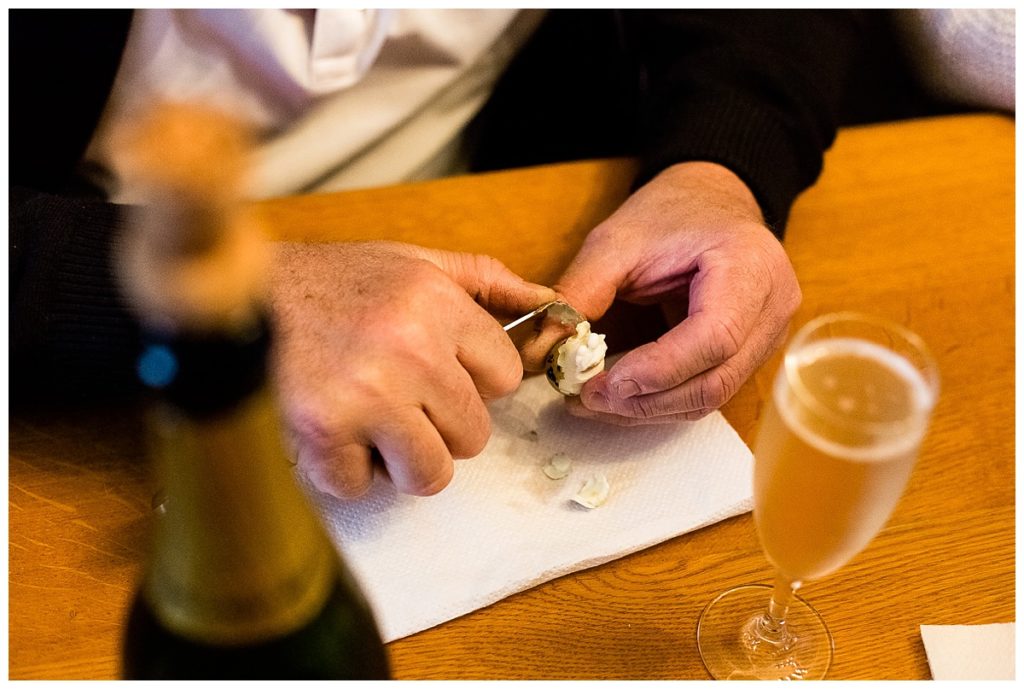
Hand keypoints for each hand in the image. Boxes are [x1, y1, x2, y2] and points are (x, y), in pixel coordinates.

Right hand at [269, 240, 555, 497]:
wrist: (239, 298)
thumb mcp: (413, 262)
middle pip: (474, 434)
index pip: (504, 377)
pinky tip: (331, 430)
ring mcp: (366, 396)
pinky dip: (346, 469)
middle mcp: (408, 349)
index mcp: (435, 303)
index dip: (472, 380)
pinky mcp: (323, 433)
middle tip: (398, 397)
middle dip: (441, 425)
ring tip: (370, 421)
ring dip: (402, 459)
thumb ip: (486, 282)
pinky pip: (362, 486)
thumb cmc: (332, 283)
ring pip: (432, 473)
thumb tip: (554, 306)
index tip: (439, 369)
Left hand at [525, 161, 800, 424]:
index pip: (714, 338)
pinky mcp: (750, 356)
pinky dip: (660, 402)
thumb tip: (541, 350)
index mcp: (750, 267)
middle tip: (584, 398)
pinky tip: (619, 396)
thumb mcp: (616, 240)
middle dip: (644, 401)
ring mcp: (768, 338)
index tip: (600, 383)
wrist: (711, 199)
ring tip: (592, 400)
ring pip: (710, 398)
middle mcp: (772, 309)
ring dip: (647, 410)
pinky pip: (707, 393)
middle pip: (714, 381)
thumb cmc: (670, 212)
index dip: (657, 370)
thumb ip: (580, 293)